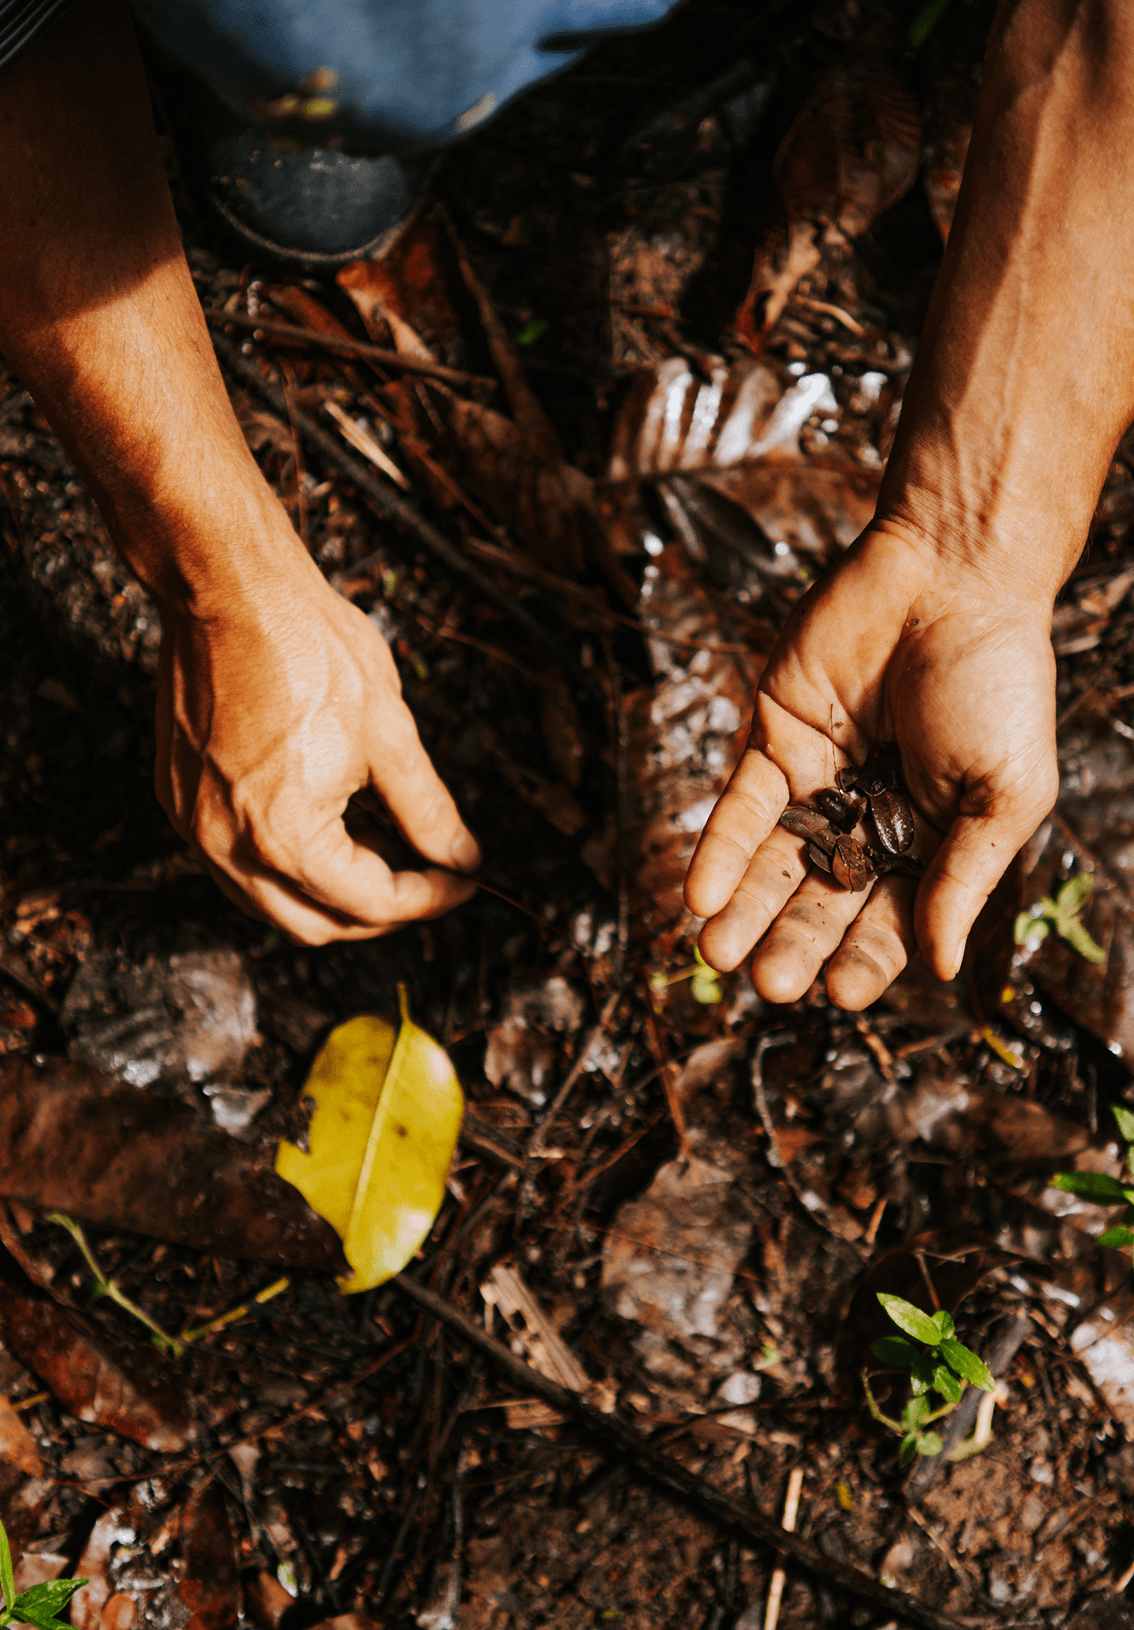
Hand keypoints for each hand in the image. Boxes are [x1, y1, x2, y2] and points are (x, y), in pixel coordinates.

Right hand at [154, 547, 478, 944]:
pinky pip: (235, 866)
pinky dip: (285, 866)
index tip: (462, 882)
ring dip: (330, 895)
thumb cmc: (308, 646)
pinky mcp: (179, 800)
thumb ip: (428, 810)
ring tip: (380, 847)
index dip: (428, 898)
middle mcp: (227, 847)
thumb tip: (460, 856)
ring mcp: (194, 826)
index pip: (370, 904)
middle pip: (315, 925)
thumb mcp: (390, 733)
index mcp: (286, 837)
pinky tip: (326, 825)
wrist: (228, 588)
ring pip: (269, 904)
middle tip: (426, 880)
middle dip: (379, 912)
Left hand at [683, 525, 1058, 1007]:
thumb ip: (965, 878)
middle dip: (793, 942)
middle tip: (768, 985)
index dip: (864, 958)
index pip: (890, 918)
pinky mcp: (772, 737)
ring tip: (716, 958)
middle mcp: (868, 816)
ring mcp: (816, 779)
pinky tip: (699, 896)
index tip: (840, 994)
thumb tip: (944, 968)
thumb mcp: (1004, 794)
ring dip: (742, 910)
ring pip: (772, 861)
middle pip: (822, 898)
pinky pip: (740, 803)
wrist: (954, 577)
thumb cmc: (998, 683)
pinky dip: (718, 849)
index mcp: (931, 839)